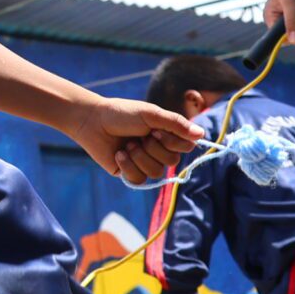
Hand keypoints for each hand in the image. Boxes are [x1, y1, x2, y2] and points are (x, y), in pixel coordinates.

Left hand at [63, 96, 199, 184]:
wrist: (92, 121)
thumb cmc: (122, 113)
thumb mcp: (151, 114)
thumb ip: (176, 124)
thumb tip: (202, 134)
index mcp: (166, 134)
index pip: (186, 147)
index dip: (173, 142)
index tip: (156, 130)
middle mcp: (158, 149)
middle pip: (172, 162)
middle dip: (153, 149)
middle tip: (139, 136)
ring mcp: (143, 162)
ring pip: (155, 172)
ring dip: (139, 157)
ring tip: (127, 145)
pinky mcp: (129, 173)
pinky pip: (139, 180)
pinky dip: (128, 166)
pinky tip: (119, 154)